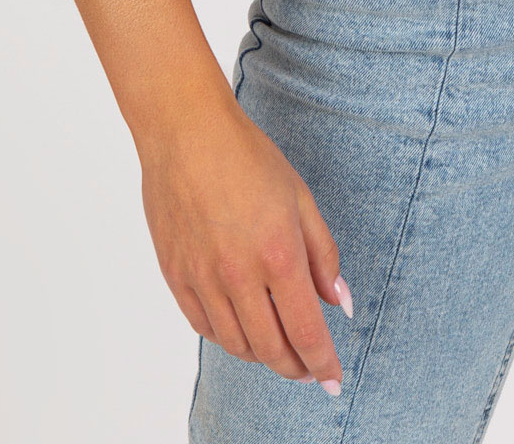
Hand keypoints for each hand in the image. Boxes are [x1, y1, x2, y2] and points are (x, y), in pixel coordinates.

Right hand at [138, 96, 352, 392]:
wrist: (186, 134)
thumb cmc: (248, 157)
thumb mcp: (300, 198)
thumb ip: (323, 255)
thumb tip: (338, 302)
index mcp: (278, 254)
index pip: (305, 331)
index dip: (322, 363)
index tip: (333, 380)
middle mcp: (238, 276)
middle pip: (271, 348)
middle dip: (295, 367)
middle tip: (309, 370)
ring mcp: (202, 280)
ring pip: (236, 344)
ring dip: (263, 355)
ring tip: (279, 349)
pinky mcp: (175, 276)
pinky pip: (204, 327)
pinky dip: (228, 337)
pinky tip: (243, 329)